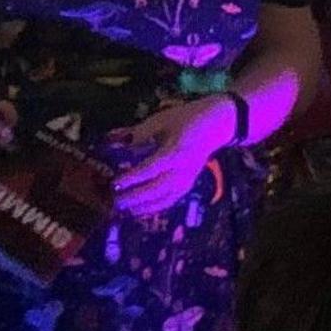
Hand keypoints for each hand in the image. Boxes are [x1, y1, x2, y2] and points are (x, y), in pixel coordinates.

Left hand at [103, 96, 239, 218]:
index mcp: (176, 151)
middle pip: (157, 189)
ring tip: (124, 210)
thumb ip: (139, 133)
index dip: (133, 177)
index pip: (151, 168)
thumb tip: (117, 143)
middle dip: (135, 197)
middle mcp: (182, 169)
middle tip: (116, 201)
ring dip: (143, 206)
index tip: (115, 183)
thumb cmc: (186, 120)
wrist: (215, 126)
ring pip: (164, 199)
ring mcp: (187, 179)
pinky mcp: (188, 185)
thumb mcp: (161, 120)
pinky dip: (154, 208)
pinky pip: (170, 200)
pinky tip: (139, 210)